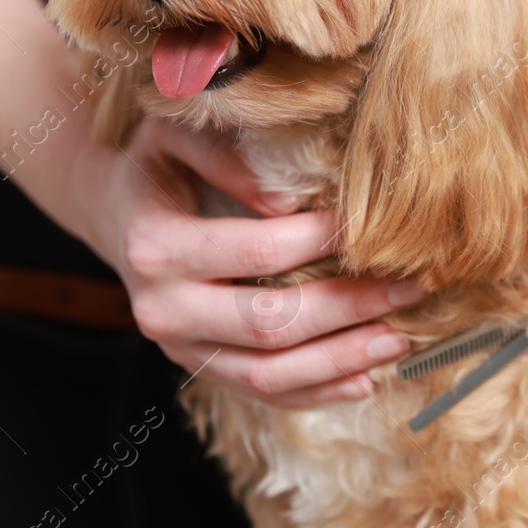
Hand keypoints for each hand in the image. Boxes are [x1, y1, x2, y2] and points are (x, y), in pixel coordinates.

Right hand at [66, 117, 425, 404]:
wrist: (116, 213)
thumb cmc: (159, 164)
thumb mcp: (175, 134)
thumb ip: (225, 155)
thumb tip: (290, 200)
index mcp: (156, 246)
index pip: (256, 251)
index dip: (321, 241)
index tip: (372, 226)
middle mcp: (161, 308)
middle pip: (268, 323)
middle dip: (348, 308)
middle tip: (411, 288)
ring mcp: (180, 348)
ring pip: (268, 375)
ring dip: (341, 361)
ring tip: (401, 340)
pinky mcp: (200, 367)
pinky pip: (262, 393)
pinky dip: (318, 392)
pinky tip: (367, 377)